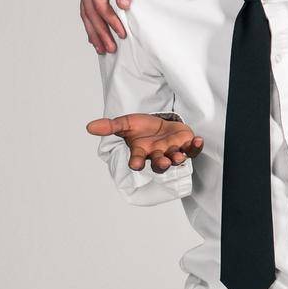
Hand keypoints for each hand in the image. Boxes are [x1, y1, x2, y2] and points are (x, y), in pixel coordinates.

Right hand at [78, 0, 149, 53]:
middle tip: (111, 48)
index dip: (110, 20)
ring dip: (94, 32)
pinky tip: (96, 38)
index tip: (122, 33)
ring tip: (102, 49)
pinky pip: (89, 10)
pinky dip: (92, 25)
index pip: (99, 4)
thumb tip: (123, 5)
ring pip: (87, 14)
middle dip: (100, 32)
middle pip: (90, 12)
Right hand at [85, 113, 203, 171]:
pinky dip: (196, 147)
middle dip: (162, 164)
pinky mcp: (185, 145)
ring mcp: (172, 151)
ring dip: (178, 158)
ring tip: (179, 156)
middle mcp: (157, 155)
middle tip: (163, 162)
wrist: (160, 124)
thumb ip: (110, 127)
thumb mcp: (126, 124)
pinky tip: (197, 140)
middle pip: (160, 164)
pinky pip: (192, 150)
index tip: (136, 164)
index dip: (137, 162)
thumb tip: (89, 127)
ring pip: (176, 159)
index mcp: (141, 152)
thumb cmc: (142, 128)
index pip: (138, 161)